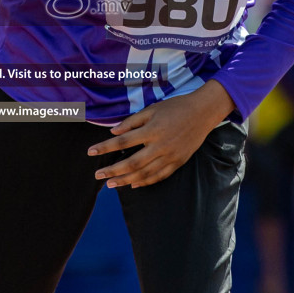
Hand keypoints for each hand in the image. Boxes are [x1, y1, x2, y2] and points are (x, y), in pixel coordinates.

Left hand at [86, 80, 235, 188]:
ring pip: (144, 173)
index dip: (105, 148)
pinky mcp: (178, 162)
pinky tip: (133, 185)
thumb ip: (132, 122)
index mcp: (152, 130)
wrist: (203, 113)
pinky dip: (145, 182)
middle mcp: (160, 145)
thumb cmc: (175, 107)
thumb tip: (113, 132)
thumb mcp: (152, 109)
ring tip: (111, 184)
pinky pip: (159, 176)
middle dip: (112, 170)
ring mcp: (170, 156)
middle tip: (98, 176)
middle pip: (131, 162)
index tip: (90, 152)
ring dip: (125, 180)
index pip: (123, 142)